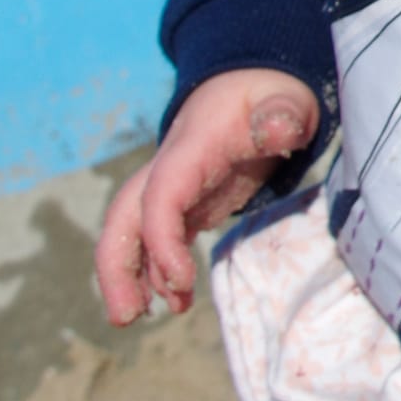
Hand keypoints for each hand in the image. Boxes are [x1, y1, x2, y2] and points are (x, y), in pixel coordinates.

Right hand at [93, 70, 318, 325]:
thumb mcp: (284, 98)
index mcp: (189, 148)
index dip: (161, 240)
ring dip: (130, 276)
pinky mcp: (186, 201)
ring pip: (133, 232)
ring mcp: (173, 186)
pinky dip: (158, 270)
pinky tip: (175, 301)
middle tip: (126, 317)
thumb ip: (281, 115)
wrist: (252, 82)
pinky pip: (158, 238)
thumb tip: (279, 130)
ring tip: (137, 318)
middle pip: (124, 217)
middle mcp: (169, 169)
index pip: (160, 196)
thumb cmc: (268, 94)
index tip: (181, 282)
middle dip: (117, 266)